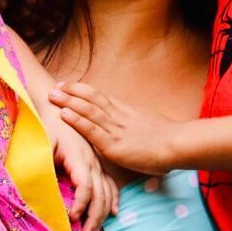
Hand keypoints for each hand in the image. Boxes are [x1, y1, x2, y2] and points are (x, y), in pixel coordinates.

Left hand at [44, 114, 118, 230]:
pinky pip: (110, 183)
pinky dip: (112, 199)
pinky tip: (112, 212)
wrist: (55, 107)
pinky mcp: (97, 162)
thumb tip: (37, 192)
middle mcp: (92, 161)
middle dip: (95, 216)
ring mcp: (97, 161)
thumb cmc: (45, 126)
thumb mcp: (40, 145)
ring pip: (107, 191)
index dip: (80, 205)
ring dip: (102, 212)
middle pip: (100, 193)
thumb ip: (40, 167)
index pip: (86, 186)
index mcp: (79, 156)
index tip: (71, 219)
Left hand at [49, 82, 183, 175]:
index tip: (69, 85)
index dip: (83, 90)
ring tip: (53, 95)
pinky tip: (64, 114)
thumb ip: (135, 126)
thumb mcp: (149, 126)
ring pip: (88, 110)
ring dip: (68, 101)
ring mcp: (115, 130)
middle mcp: (119, 116)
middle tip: (55, 85)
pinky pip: (92, 130)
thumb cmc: (169, 140)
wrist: (178, 144)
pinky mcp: (114, 145)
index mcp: (126, 111)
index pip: (100, 96)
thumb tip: (131, 130)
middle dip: (71, 91)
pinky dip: (77, 121)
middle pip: (91, 98)